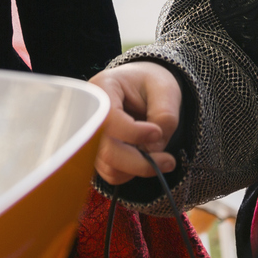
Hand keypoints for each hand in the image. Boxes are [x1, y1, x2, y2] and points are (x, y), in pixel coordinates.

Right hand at [90, 62, 180, 183]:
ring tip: (161, 157)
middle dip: (140, 161)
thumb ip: (165, 115)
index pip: (108, 118)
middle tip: (169, 161)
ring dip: (139, 168)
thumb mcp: (166, 89)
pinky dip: (132, 172)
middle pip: (107, 150)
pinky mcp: (97, 154)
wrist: (141, 87)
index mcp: (103, 88)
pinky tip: (145, 158)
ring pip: (110, 167)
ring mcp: (91, 137)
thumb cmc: (151, 83)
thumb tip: (153, 149)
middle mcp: (89, 114)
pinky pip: (112, 174)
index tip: (157, 133)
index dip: (133, 132)